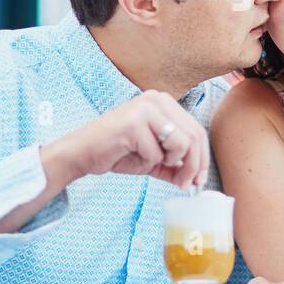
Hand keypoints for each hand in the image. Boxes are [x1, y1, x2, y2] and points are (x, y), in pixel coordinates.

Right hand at [41, 90, 208, 191]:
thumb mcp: (153, 159)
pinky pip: (156, 153)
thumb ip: (175, 164)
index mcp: (163, 102)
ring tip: (151, 163)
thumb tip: (197, 179)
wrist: (81, 154)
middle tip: (185, 185)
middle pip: (194, 136)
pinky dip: (147, 163)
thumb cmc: (116, 153)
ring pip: (182, 143)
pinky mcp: (134, 122)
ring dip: (170, 163)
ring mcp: (145, 108)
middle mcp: (156, 99)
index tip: (198, 180)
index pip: (197, 130)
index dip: (202, 158)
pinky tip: (132, 156)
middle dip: (193, 166)